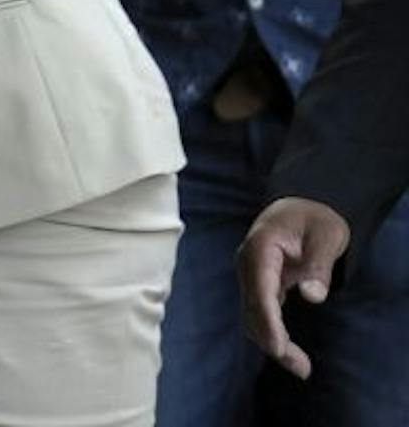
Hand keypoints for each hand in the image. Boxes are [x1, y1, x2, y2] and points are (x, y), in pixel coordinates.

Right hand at [238, 196, 350, 379]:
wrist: (302, 206)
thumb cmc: (315, 219)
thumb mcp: (326, 236)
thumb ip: (319, 265)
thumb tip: (312, 296)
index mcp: (261, 248)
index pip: (260, 290)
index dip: (268, 321)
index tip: (278, 348)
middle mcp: (248, 263)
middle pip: (252, 308)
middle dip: (272, 340)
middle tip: (302, 367)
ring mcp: (250, 274)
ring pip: (252, 314)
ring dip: (271, 341)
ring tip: (301, 366)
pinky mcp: (258, 284)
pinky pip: (259, 312)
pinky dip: (271, 332)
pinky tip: (288, 350)